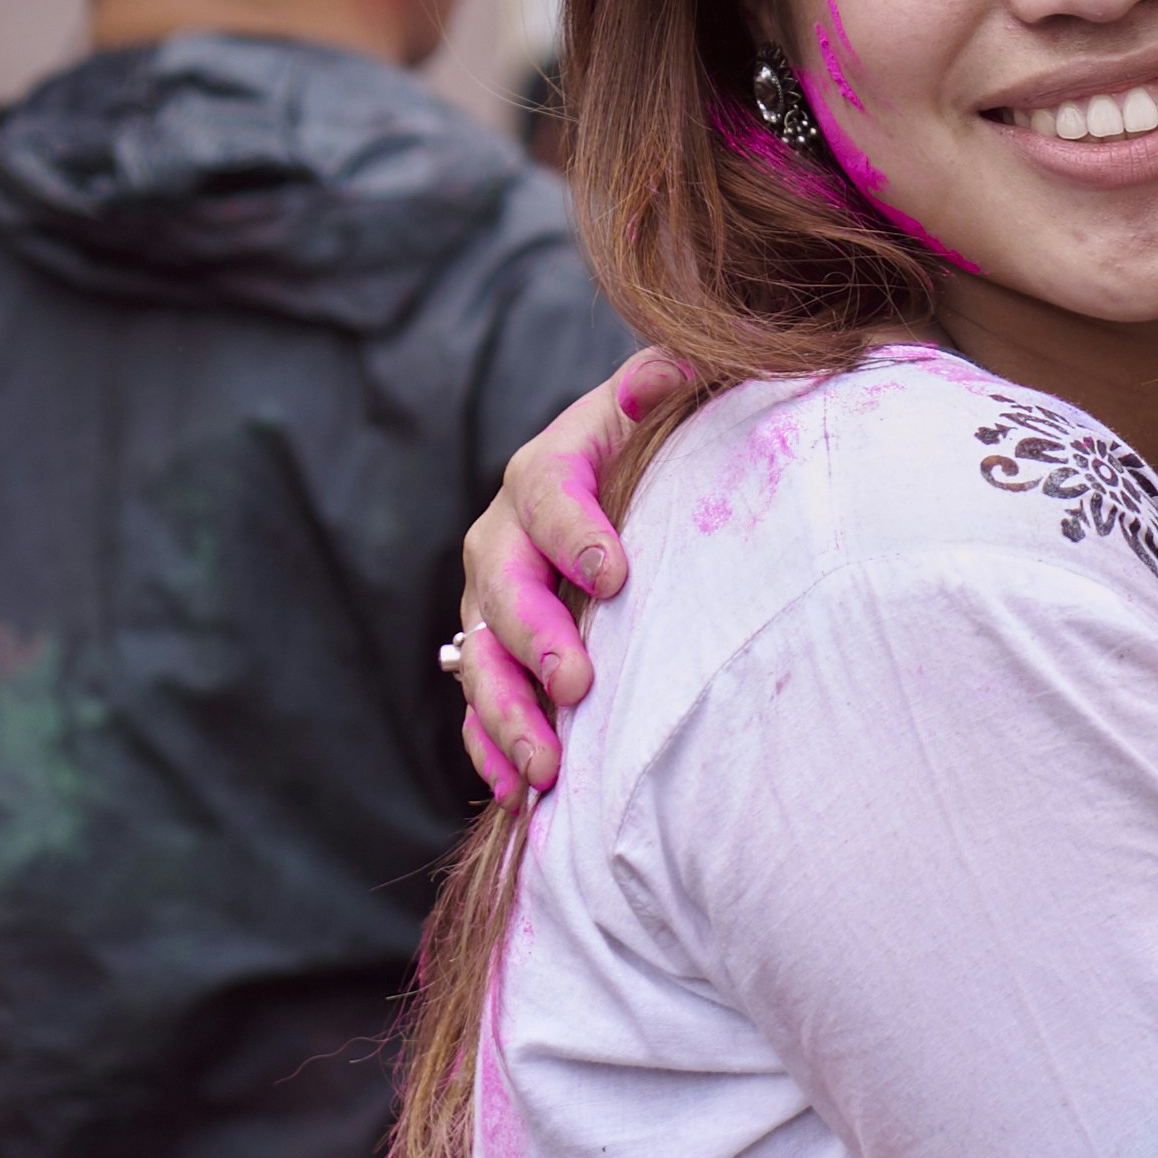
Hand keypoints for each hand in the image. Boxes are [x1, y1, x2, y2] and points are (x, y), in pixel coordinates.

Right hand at [456, 348, 692, 796]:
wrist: (629, 487)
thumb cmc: (663, 445)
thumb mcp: (669, 404)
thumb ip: (666, 385)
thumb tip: (680, 364)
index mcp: (550, 467)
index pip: (546, 491)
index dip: (573, 531)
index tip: (614, 574)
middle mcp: (506, 534)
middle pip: (501, 586)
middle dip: (535, 639)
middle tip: (579, 684)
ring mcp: (491, 601)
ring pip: (480, 657)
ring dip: (506, 713)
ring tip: (545, 767)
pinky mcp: (494, 654)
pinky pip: (477, 704)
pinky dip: (490, 748)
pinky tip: (518, 793)